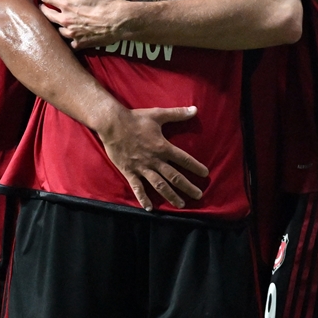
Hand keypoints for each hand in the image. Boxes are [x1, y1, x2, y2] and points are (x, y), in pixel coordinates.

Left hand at [35, 0, 129, 48]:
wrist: (122, 21)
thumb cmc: (108, 1)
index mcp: (67, 5)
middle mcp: (66, 21)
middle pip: (46, 15)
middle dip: (43, 8)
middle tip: (43, 4)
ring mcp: (73, 34)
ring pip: (57, 30)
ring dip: (54, 23)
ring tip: (56, 19)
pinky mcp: (81, 43)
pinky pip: (69, 43)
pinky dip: (68, 38)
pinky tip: (70, 35)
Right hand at [94, 104, 209, 210]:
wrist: (112, 124)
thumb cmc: (136, 119)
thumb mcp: (158, 114)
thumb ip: (178, 114)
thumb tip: (195, 109)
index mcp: (163, 147)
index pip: (184, 159)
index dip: (196, 167)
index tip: (205, 174)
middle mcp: (155, 160)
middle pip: (175, 177)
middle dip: (187, 187)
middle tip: (198, 195)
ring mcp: (142, 167)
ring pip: (159, 185)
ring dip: (171, 196)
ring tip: (181, 204)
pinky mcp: (129, 171)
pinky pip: (137, 188)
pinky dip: (143, 198)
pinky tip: (150, 208)